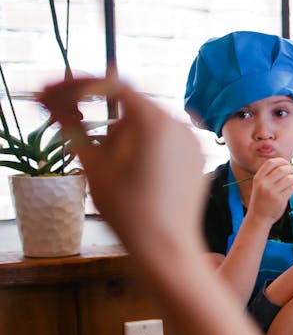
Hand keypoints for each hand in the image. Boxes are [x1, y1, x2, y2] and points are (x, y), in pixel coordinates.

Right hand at [38, 77, 204, 258]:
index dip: (78, 86)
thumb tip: (59, 106)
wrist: (167, 248)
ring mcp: (192, 141)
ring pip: (146, 123)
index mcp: (156, 121)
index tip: (55, 94)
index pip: (112, 86)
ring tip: (100, 155)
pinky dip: (141, 143)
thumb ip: (76, 128)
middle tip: (65, 116)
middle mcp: (180, 125)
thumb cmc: (129, 211)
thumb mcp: (94, 167)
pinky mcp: (196, 158)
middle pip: (130, 103)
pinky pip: (164, 140)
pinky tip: (126, 164)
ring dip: (119, 130)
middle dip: (97, 108)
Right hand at [246, 157, 292, 223]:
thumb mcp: (259, 185)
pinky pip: (292, 188)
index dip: (281, 161)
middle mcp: (263, 184)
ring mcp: (271, 192)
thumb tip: (285, 165)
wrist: (258, 218)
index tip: (287, 164)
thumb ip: (268, 175)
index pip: (271, 163)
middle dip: (291, 169)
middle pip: (282, 169)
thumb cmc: (261, 200)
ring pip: (289, 178)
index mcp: (258, 178)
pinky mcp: (280, 200)